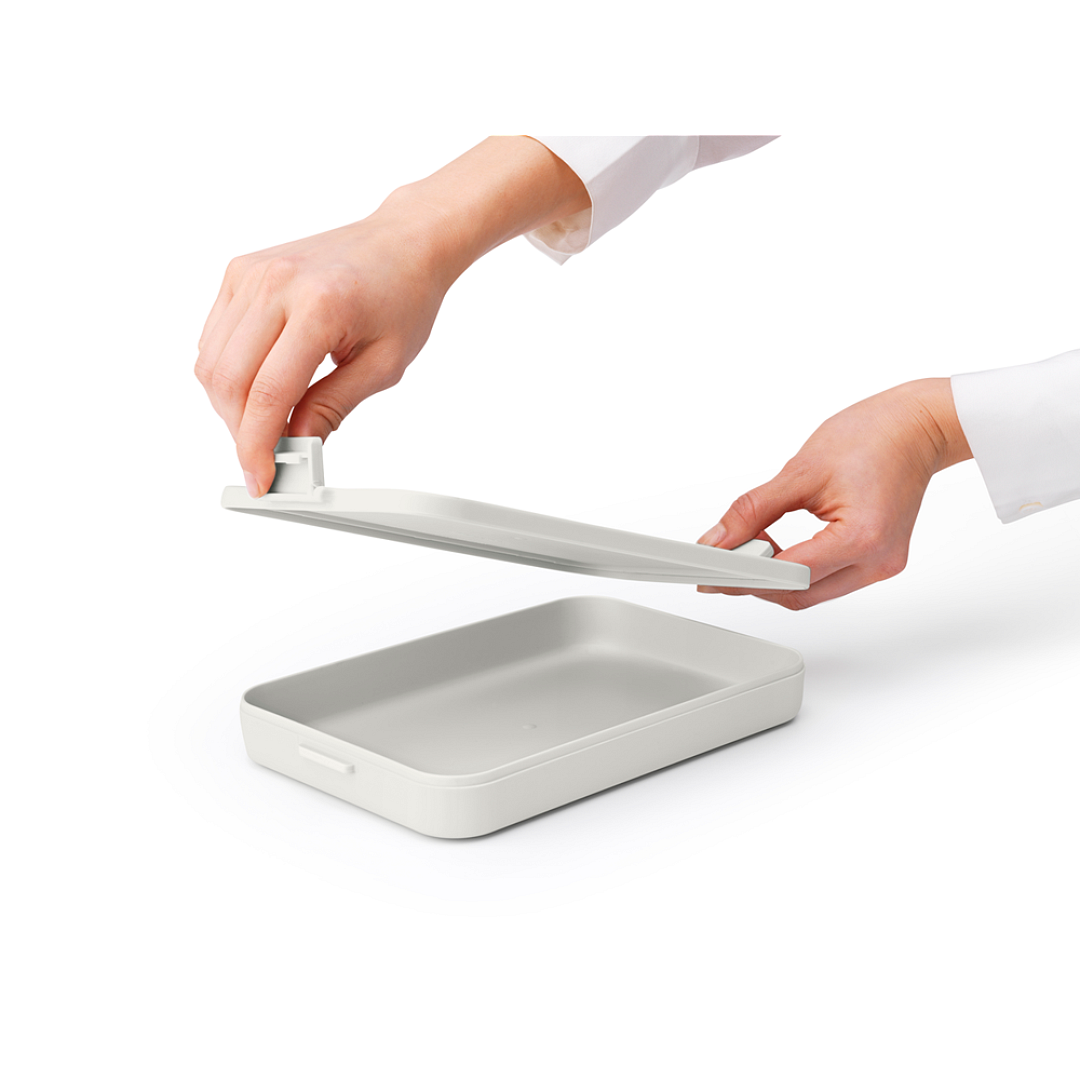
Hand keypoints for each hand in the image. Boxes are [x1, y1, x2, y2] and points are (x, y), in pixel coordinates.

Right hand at [195, 137, 588, 495]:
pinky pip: (214, 337)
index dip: (257, 446)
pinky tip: (262, 383)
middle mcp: (275, 283)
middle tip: (268, 455)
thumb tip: (295, 446)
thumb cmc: (402, 297)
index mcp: (318, 306)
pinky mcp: (239, 272)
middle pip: (227, 381)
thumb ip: (333, 408)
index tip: (261, 480)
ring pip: (211, 361)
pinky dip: (229, 372)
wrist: (402, 242)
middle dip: (240, 430)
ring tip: (270, 419)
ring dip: (231, 405)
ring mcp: (250, 273)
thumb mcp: (383, 366)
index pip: (267, 393)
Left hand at [697, 379, 971, 607]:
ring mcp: (881, 565)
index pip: (790, 573)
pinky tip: (772, 549)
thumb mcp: (800, 470)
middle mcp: (877, 561)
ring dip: (773, 578)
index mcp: (863, 536)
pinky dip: (795, 571)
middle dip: (754, 582)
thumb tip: (718, 541)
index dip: (745, 575)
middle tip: (716, 564)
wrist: (916, 426)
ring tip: (744, 550)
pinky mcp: (877, 561)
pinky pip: (826, 580)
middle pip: (800, 594)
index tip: (710, 570)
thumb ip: (753, 510)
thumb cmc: (872, 436)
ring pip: (812, 593)